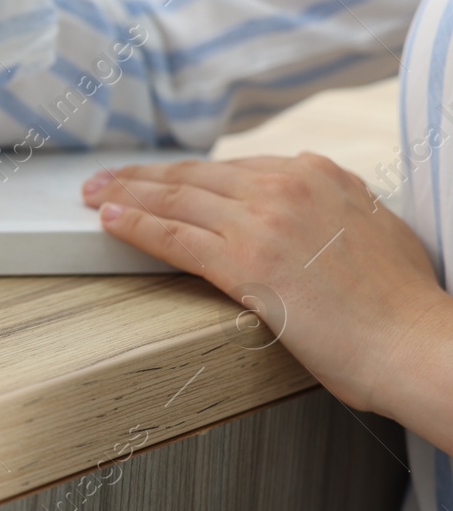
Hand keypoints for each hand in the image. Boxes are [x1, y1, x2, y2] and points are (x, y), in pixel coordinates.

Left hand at [83, 154, 452, 447]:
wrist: (417, 342)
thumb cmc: (401, 302)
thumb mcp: (374, 228)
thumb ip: (333, 208)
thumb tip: (310, 212)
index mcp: (318, 172)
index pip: (231, 168)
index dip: (187, 174)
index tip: (158, 177)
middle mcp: (286, 185)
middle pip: (194, 176)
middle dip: (142, 178)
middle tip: (105, 180)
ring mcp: (263, 221)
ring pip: (175, 200)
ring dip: (125, 196)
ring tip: (93, 197)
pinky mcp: (245, 262)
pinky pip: (174, 237)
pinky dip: (135, 226)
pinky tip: (109, 221)